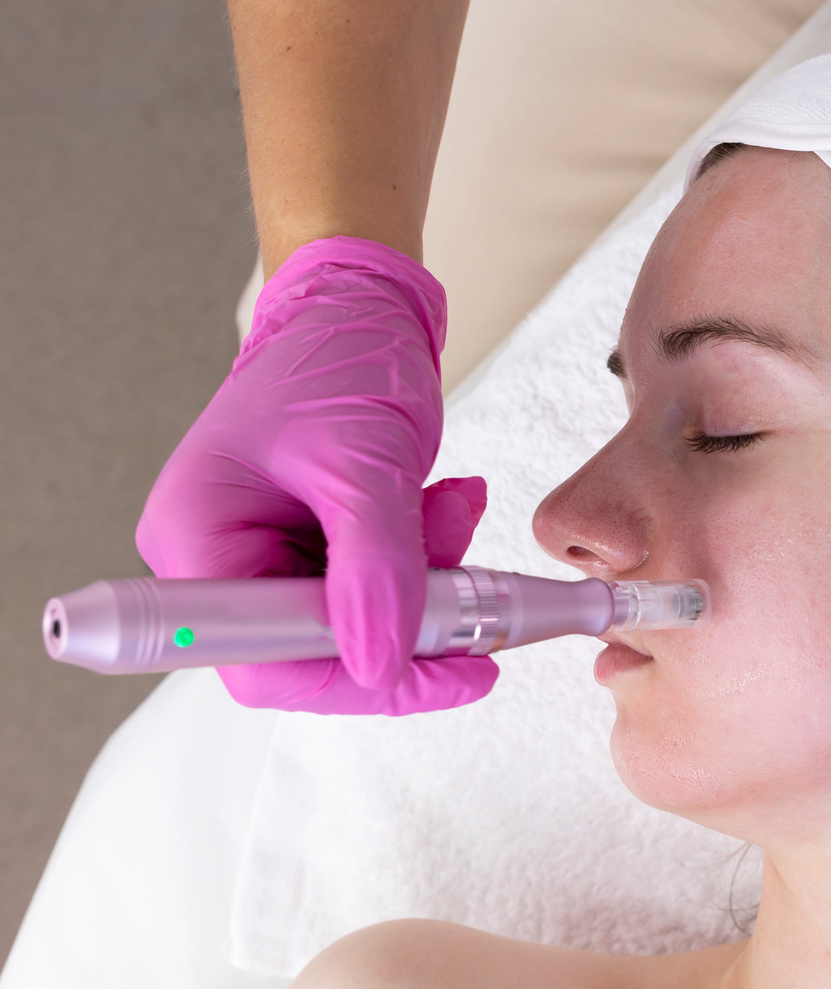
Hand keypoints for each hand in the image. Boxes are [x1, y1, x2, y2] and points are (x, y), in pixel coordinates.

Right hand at [137, 237, 497, 713]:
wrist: (356, 308)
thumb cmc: (336, 357)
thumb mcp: (366, 464)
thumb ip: (377, 570)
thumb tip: (384, 667)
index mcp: (197, 537)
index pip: (262, 663)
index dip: (357, 681)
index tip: (449, 671)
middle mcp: (216, 559)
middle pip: (313, 655)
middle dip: (405, 622)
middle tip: (475, 598)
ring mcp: (262, 558)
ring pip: (358, 624)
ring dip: (425, 582)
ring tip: (453, 508)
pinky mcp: (306, 553)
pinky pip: (374, 591)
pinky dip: (423, 559)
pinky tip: (443, 501)